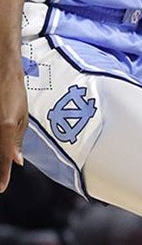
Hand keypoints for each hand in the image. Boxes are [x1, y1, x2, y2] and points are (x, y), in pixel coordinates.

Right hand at [0, 55, 26, 191]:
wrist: (1, 72)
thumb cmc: (14, 94)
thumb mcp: (22, 117)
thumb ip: (17, 140)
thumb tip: (16, 161)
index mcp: (5, 126)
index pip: (3, 155)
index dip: (2, 173)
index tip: (1, 187)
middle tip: (0, 181)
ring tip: (2, 167)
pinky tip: (2, 152)